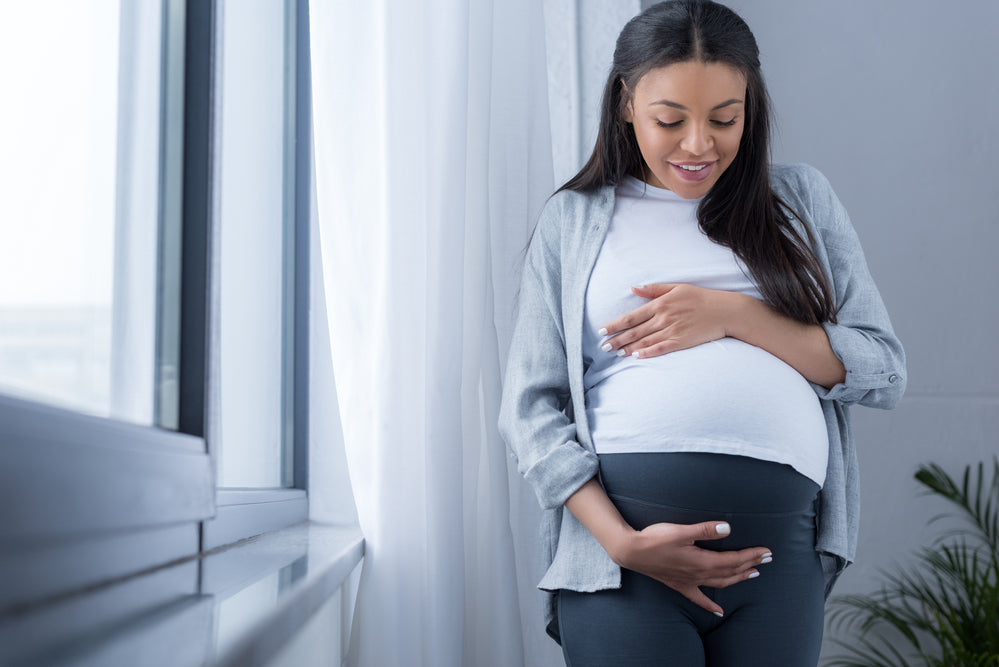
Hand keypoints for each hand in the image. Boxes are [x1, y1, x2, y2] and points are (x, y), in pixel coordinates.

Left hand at [599, 283, 739, 358]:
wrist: (725, 311)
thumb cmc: (700, 297)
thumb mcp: (676, 287)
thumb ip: (654, 289)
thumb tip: (633, 288)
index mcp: (660, 304)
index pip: (631, 316)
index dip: (615, 324)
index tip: (601, 330)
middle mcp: (663, 318)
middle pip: (634, 331)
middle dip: (616, 339)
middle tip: (602, 347)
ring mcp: (672, 331)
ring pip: (644, 341)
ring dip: (628, 347)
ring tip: (615, 353)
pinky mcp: (681, 342)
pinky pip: (661, 348)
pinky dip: (647, 353)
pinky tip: (636, 356)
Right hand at [611, 520, 771, 615]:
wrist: (632, 552)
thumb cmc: (655, 539)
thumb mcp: (681, 530)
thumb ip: (705, 530)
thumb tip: (728, 528)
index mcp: (702, 561)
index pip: (733, 559)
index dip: (751, 555)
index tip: (766, 551)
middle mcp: (699, 574)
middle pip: (731, 571)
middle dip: (751, 565)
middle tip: (767, 559)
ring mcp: (690, 582)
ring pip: (720, 583)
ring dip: (738, 578)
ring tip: (753, 574)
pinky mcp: (680, 585)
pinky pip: (699, 598)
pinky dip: (710, 605)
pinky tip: (719, 612)